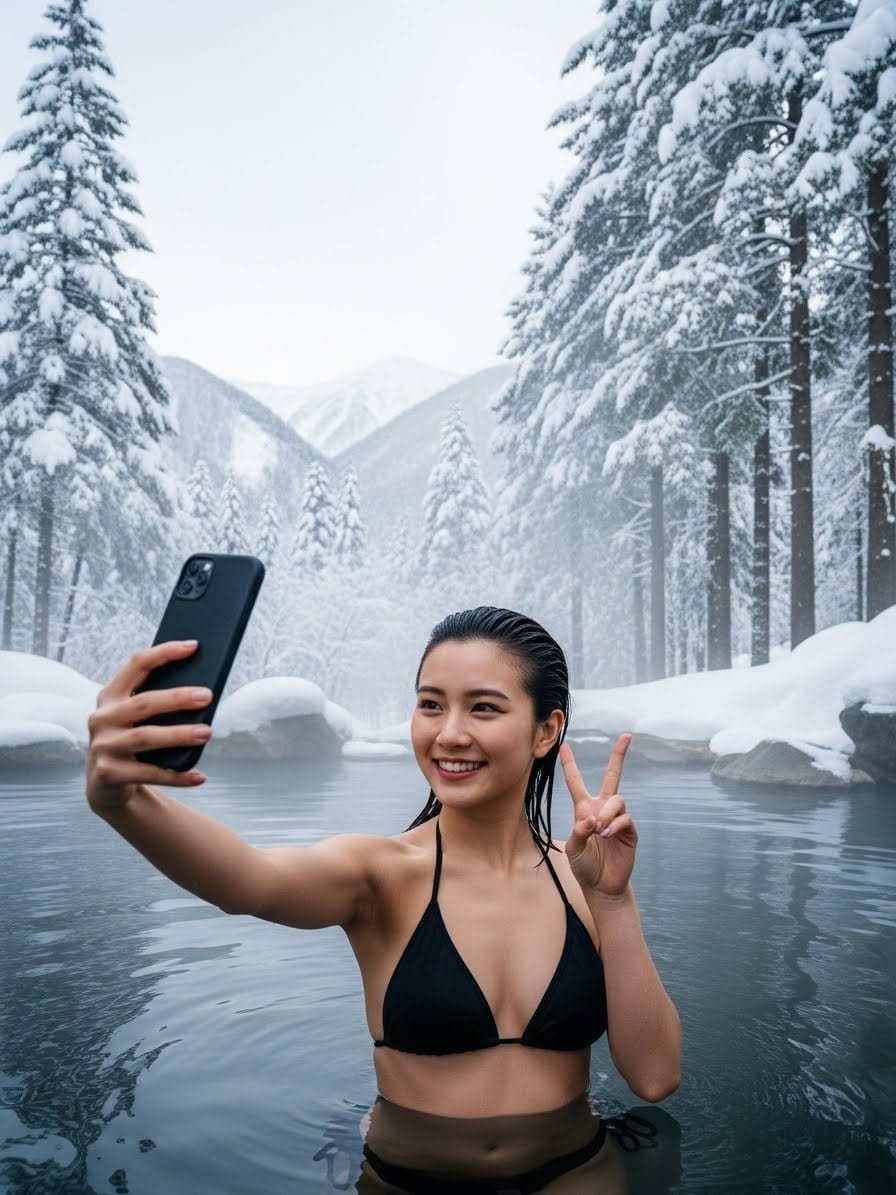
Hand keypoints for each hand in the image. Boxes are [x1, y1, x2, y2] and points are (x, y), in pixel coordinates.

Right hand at [86, 640, 212, 810]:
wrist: (104, 783)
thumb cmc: (131, 739)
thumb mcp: (137, 718)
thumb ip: (158, 702)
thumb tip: (203, 690)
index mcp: (111, 696)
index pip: (137, 665)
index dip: (164, 653)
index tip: (194, 646)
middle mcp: (102, 718)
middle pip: (143, 703)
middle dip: (176, 698)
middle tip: (207, 696)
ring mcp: (103, 746)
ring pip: (145, 737)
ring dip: (178, 734)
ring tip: (207, 733)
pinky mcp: (108, 774)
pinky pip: (148, 773)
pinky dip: (176, 775)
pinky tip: (199, 775)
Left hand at [560, 734, 637, 896]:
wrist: (601, 885)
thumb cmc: (584, 865)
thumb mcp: (573, 849)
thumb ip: (578, 832)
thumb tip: (592, 820)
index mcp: (584, 809)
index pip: (576, 782)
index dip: (570, 764)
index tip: (564, 746)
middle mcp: (602, 808)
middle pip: (612, 776)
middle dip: (619, 755)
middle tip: (626, 736)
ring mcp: (617, 818)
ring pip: (617, 799)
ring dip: (607, 813)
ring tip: (599, 831)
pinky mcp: (629, 831)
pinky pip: (625, 818)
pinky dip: (614, 825)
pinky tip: (606, 835)